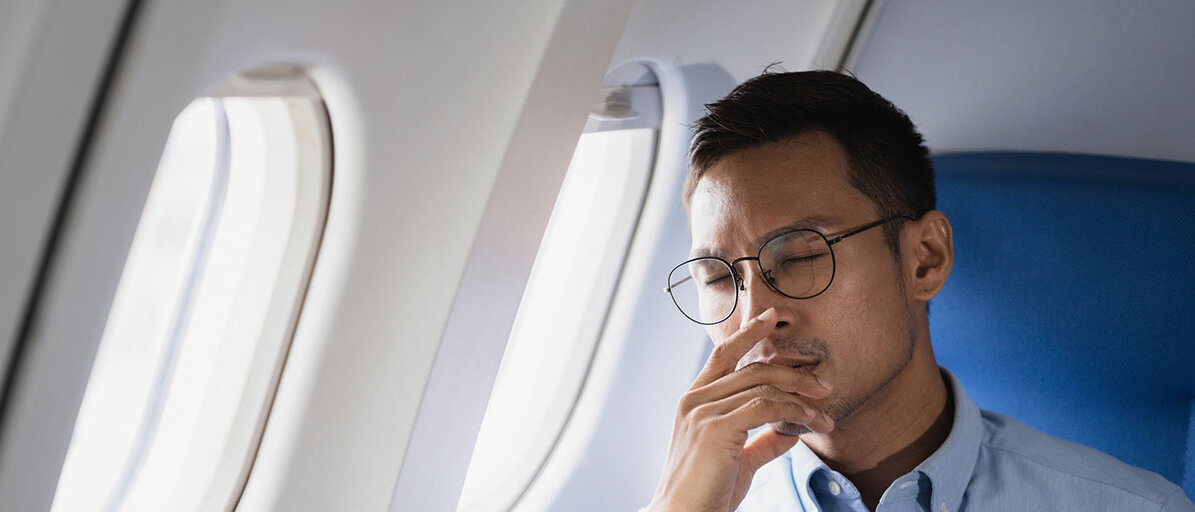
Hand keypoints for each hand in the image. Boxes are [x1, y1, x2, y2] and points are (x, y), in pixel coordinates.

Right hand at [648, 308, 834, 511]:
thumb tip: (790, 432)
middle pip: (751, 368)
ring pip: (761, 386)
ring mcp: (702, 412)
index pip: (724, 355)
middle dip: (792, 373)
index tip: (771, 317)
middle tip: (823, 385)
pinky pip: (764, 408)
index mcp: (694, 401)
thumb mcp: (738, 462)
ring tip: (824, 413)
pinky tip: (809, 422)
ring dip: (801, 398)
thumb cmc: (706, 494)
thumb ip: (761, 443)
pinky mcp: (715, 428)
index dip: (748, 333)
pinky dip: (793, 412)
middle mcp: (695, 400)